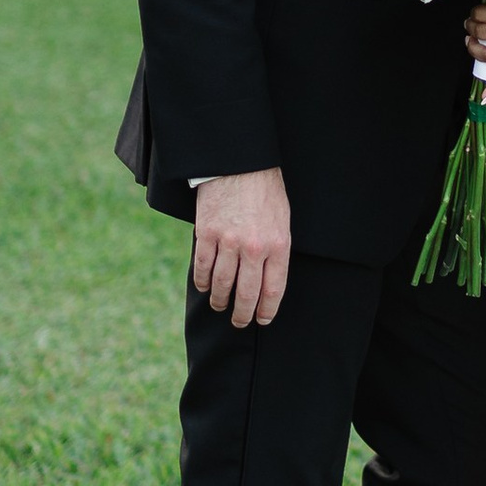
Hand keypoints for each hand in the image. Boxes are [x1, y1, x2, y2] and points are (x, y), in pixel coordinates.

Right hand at [191, 167, 290, 327]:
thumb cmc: (265, 192)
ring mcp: (228, 242)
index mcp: (278, 245)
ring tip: (219, 305)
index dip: (266, 310)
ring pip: (221, 284)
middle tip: (239, 322)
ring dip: (219, 300)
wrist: (239, 164)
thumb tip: (267, 280)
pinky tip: (204, 286)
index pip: (273, 290)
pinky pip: (202, 267)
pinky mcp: (206, 234)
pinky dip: (202, 282)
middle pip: (246, 294)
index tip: (262, 319)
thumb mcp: (282, 221)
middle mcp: (254, 248)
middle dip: (242, 314)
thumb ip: (276, 250)